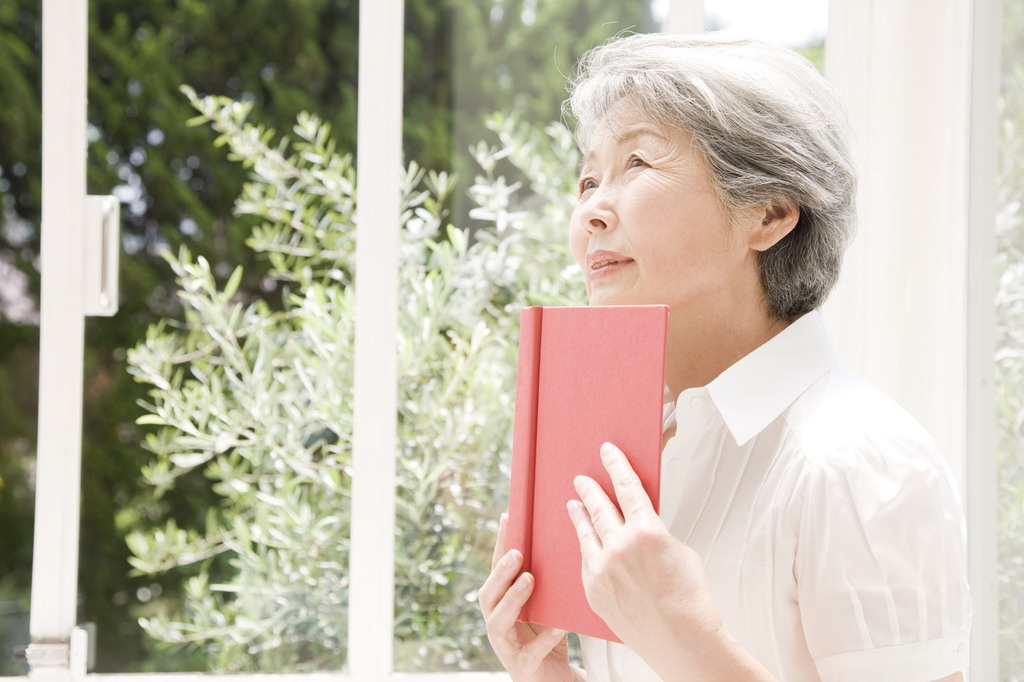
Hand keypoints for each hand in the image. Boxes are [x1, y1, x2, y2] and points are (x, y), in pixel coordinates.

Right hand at [478, 513, 581, 681]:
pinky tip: (557, 626)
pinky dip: (543, 638)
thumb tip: (561, 538)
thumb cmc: (550, 637)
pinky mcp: (522, 668)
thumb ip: (546, 582)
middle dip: (500, 573)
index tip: (506, 518)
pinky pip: (530, 652)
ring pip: (498, 622)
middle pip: (488, 594)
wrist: (557, 680)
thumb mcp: (547, 605)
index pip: (496, 570)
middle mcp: (497, 623)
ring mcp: (506, 647)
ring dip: (512, 599)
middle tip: (517, 554)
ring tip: (529, 580)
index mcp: (501, 604)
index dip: (498, 545)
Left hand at [566, 442, 732, 675]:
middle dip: (590, 489)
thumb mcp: (679, 551)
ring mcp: (603, 570)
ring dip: (579, 515)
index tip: (606, 451)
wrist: (682, 642)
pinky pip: (586, 563)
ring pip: (585, 533)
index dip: (616, 465)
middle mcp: (620, 546)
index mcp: (647, 530)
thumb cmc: (690, 598)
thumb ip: (653, 533)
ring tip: (573, 504)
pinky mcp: (593, 591)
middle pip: (599, 506)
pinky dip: (586, 550)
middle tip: (581, 478)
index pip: (626, 486)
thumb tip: (637, 525)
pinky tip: (584, 544)